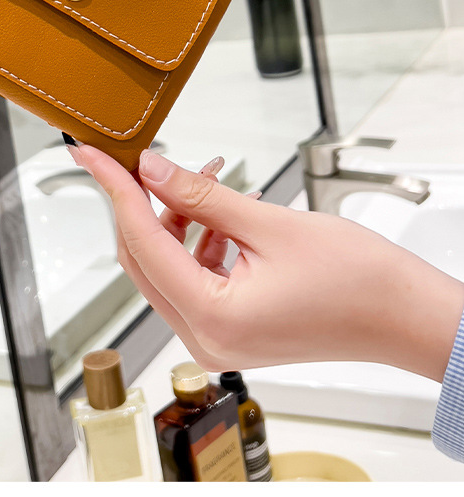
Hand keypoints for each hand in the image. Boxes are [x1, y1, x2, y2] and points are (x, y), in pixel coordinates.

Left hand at [69, 144, 463, 382]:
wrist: (406, 317)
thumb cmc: (357, 279)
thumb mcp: (269, 224)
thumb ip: (200, 197)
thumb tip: (150, 170)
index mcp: (210, 317)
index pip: (140, 241)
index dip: (114, 189)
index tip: (91, 156)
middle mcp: (205, 339)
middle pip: (145, 260)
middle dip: (143, 203)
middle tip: (141, 156)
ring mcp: (219, 340)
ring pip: (169, 267)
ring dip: (178, 219)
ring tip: (208, 178)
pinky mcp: (233, 332)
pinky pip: (195, 279)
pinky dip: (201, 241)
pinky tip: (225, 210)